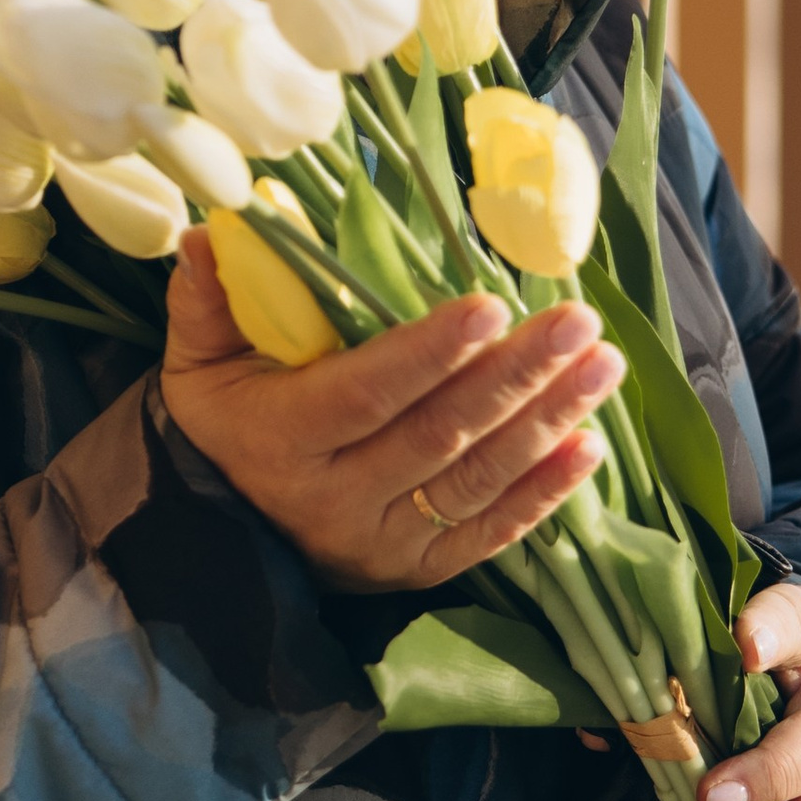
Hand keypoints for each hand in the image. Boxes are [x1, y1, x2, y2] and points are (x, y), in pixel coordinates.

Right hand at [160, 232, 622, 591]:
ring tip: (601, 367)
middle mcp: (334, 500)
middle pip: (438, 435)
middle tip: (576, 322)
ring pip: (476, 481)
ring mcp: (381, 542)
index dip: (427, 355)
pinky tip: (589, 444)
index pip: (364, 395)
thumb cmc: (225, 422)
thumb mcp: (199, 363)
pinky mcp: (416, 569)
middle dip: (515, 376)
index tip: (488, 307)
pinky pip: (489, 533)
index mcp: (282, 440)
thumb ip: (206, 299)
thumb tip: (210, 231)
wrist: (223, 528)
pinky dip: (545, 494)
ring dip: (547, 423)